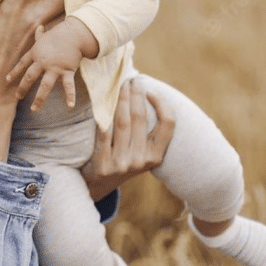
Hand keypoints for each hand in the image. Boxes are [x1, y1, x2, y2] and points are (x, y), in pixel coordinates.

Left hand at [7, 23, 82, 111]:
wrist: (74, 34)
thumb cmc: (60, 35)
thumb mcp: (47, 36)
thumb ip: (40, 35)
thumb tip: (39, 27)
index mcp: (36, 53)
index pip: (22, 64)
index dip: (15, 72)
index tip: (7, 80)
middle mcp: (43, 61)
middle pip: (30, 76)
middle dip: (23, 87)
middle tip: (18, 97)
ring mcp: (55, 67)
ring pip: (45, 85)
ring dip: (39, 98)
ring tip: (34, 109)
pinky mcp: (67, 70)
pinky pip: (68, 86)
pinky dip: (70, 95)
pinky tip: (70, 106)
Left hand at [81, 78, 175, 201]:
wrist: (97, 185)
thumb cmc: (121, 160)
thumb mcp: (139, 152)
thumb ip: (144, 131)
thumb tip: (144, 93)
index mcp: (156, 156)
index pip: (167, 125)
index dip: (162, 105)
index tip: (151, 91)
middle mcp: (142, 160)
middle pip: (140, 119)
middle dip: (136, 95)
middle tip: (132, 80)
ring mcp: (122, 163)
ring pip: (122, 122)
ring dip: (120, 100)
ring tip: (118, 86)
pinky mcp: (103, 164)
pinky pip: (103, 132)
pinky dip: (103, 116)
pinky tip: (103, 102)